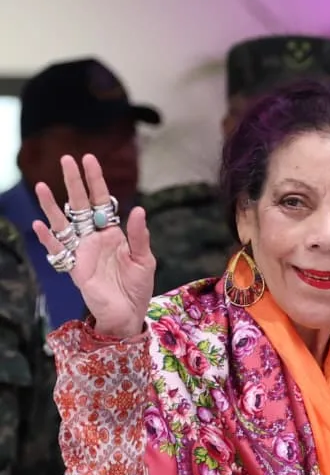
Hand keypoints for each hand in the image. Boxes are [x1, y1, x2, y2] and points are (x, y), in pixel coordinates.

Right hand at [32, 154, 154, 339]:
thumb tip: (138, 210)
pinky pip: (58, 251)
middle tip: (66, 159)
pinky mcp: (74, 268)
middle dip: (73, 183)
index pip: (101, 201)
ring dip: (51, 206)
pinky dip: (48, 239)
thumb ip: (139, 236)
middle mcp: (94, 237)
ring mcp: (82, 252)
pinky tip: (39, 225)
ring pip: (63, 224)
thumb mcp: (144, 260)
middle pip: (80, 205)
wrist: (128, 314)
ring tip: (41, 186)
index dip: (95, 180)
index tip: (89, 159)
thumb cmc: (137, 288)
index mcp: (111, 232)